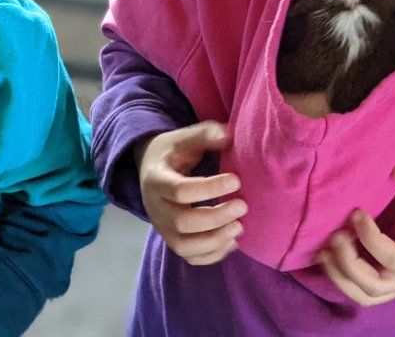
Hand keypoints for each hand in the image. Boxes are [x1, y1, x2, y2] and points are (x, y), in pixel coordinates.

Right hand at [137, 121, 247, 264]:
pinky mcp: (172, 240)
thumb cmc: (175, 151)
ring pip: (184, 247)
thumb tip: (228, 138)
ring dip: (215, 240)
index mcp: (156, 179)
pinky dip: (213, 255)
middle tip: (243, 206)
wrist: (151, 168)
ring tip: (239, 227)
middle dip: (216, 217)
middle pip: (182, 222)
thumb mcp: (186, 137)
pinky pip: (191, 258)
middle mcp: (155, 208)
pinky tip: (232, 241)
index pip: (180, 190)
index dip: (210, 188)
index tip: (236, 179)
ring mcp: (162, 228)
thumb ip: (207, 135)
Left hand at [319, 161, 394, 305]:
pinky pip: (368, 293)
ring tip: (324, 250)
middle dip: (347, 263)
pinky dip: (345, 281)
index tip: (356, 212)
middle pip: (374, 286)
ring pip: (367, 296)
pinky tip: (331, 258)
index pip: (393, 259)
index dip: (368, 238)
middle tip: (335, 234)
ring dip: (340, 276)